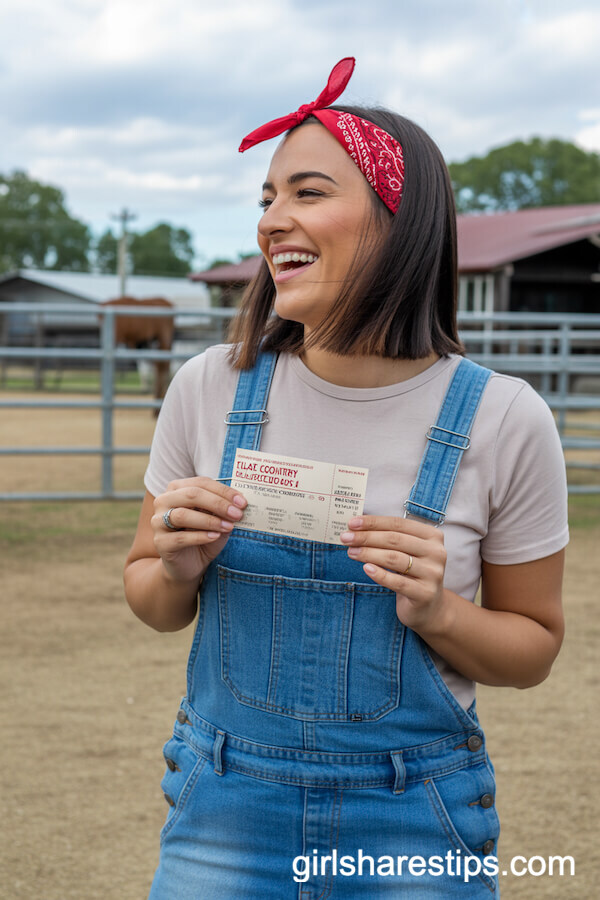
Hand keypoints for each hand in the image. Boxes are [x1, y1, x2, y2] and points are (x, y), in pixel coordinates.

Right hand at [152, 477, 246, 583]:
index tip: (242, 502)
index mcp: (177, 489)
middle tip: (237, 513)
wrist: (188, 565)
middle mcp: (164, 501)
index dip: (223, 491)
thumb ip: (224, 509)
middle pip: (191, 494)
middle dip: (218, 503)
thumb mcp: (216, 520)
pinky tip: (215, 536)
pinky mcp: (160, 542)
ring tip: (228, 526)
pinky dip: (200, 536)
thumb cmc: (203, 537)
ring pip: (182, 514)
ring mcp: (158, 521)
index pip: (201, 483)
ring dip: (209, 520)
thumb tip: (239, 502)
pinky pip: (180, 537)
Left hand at [340, 515, 447, 634]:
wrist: (429, 607)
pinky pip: (398, 582)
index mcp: (432, 536)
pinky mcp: (425, 593)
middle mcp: (436, 552)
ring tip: (351, 552)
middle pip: (395, 540)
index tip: (352, 523)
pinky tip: (365, 568)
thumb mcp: (405, 553)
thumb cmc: (412, 574)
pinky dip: (379, 574)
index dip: (373, 522)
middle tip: (346, 538)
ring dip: (369, 554)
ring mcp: (432, 573)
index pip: (398, 524)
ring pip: (395, 559)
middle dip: (367, 537)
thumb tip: (357, 527)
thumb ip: (388, 538)